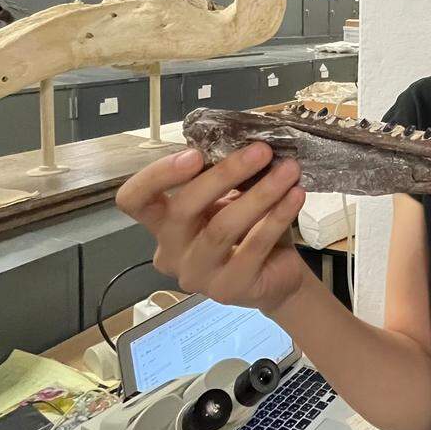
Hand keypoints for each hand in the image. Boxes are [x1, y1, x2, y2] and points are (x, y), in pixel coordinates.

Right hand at [116, 143, 308, 311]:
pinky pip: (254, 246)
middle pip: (183, 209)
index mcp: (162, 222)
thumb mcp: (229, 198)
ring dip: (260, 193)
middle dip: (224, 174)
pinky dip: (278, 216)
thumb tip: (245, 140)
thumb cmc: (248, 228)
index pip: (134, 200)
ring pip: (222, 227)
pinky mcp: (229, 289)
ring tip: (288, 170)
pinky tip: (296, 196)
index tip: (195, 154)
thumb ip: (224, 177)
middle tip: (261, 150)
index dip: (157, 175)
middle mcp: (171, 251)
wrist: (278, 276)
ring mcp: (197, 275)